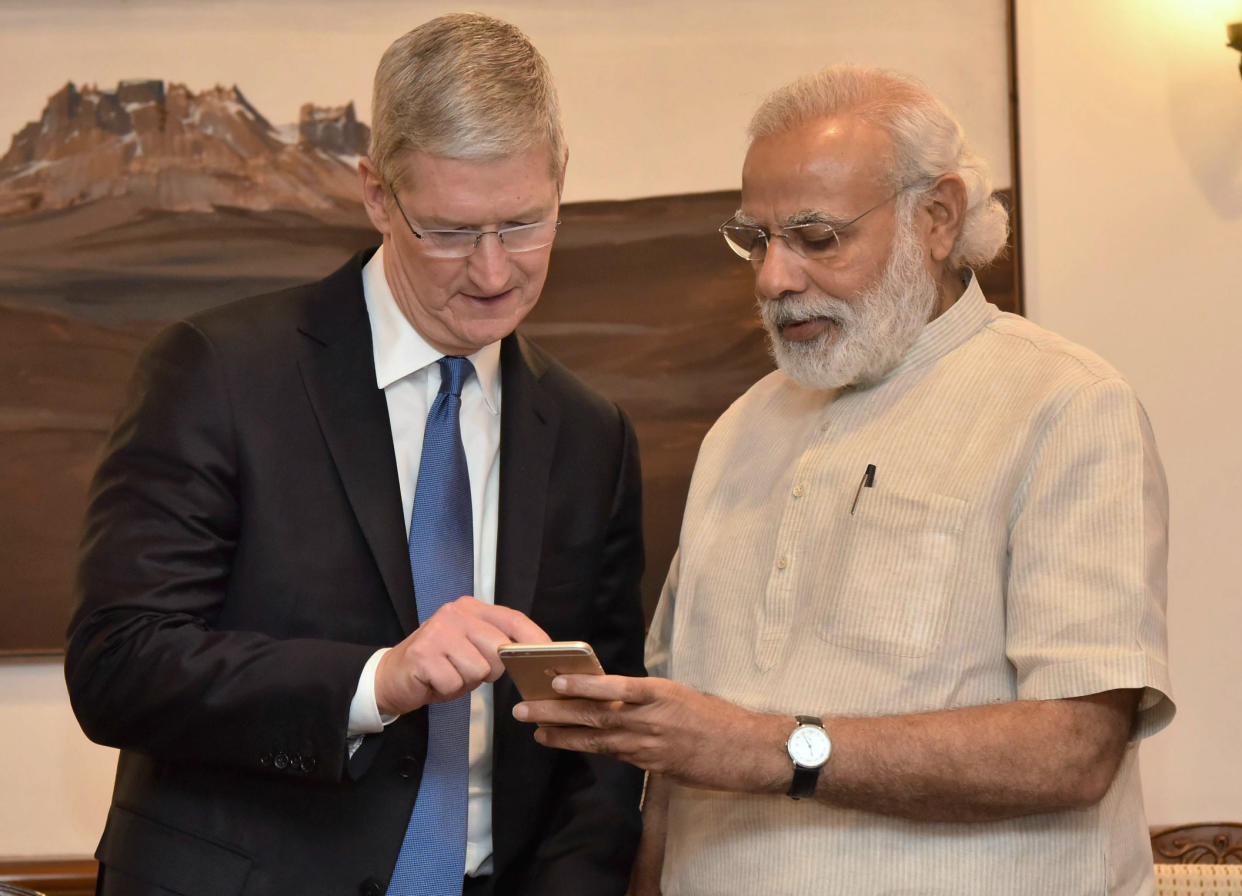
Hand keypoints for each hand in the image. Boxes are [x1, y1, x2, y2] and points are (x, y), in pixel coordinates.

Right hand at [376, 597, 548, 715]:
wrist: (392, 678)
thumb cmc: (439, 666)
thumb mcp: (471, 650)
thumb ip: (496, 646)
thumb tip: (532, 654)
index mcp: (470, 608)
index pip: (512, 618)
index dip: (534, 636)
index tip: (550, 651)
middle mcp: (455, 613)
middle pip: (499, 649)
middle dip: (489, 670)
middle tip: (465, 670)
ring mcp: (439, 631)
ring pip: (479, 669)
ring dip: (466, 681)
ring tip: (448, 674)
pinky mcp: (424, 654)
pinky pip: (456, 683)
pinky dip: (447, 689)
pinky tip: (434, 680)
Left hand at [513, 674, 791, 793]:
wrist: (748, 749)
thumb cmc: (718, 717)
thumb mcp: (682, 693)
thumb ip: (647, 696)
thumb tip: (611, 695)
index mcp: (661, 691)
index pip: (614, 687)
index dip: (582, 685)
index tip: (554, 680)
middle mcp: (652, 717)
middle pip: (595, 714)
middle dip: (556, 711)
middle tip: (524, 708)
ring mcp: (651, 744)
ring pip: (598, 739)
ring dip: (564, 734)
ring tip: (536, 730)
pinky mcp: (654, 766)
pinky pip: (616, 755)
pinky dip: (590, 748)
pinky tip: (570, 744)